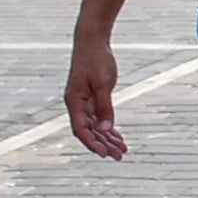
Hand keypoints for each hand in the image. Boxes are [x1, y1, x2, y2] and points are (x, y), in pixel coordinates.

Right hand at [65, 28, 125, 159]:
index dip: (92, 143)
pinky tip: (118, 136)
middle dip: (104, 145)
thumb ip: (104, 107)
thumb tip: (106, 130)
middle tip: (120, 156)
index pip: (81, 129)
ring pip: (95, 126)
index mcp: (74, 101)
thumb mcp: (103, 84)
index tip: (105, 154)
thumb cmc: (96, 59)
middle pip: (89, 131)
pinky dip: (108, 127)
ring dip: (107, 138)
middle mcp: (76, 104)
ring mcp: (83, 101)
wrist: (93, 41)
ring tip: (122, 150)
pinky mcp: (91, 97)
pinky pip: (99, 117)